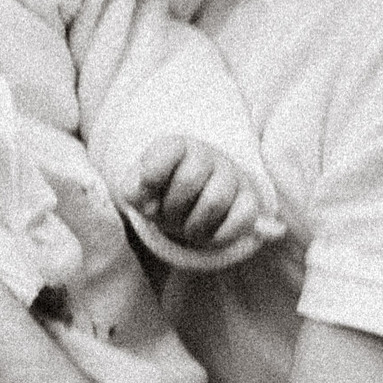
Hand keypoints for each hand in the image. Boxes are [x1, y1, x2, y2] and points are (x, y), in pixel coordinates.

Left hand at [127, 136, 278, 253]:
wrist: (192, 201)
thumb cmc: (161, 192)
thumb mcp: (138, 189)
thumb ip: (133, 192)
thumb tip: (149, 206)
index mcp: (176, 146)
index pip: (166, 153)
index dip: (151, 178)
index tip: (146, 193)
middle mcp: (207, 155)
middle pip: (189, 180)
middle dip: (171, 208)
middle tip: (166, 218)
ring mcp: (231, 176)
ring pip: (215, 201)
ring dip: (192, 225)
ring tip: (184, 229)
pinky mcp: (249, 201)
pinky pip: (241, 219)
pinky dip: (218, 236)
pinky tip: (205, 234)